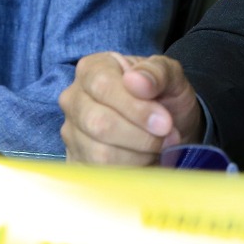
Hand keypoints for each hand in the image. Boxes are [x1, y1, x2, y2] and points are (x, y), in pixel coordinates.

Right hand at [59, 52, 203, 163]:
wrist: (167, 130)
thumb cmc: (165, 97)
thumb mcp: (171, 77)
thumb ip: (157, 72)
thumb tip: (136, 81)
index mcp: (92, 69)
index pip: (103, 86)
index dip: (135, 108)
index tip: (164, 122)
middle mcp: (73, 99)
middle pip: (98, 123)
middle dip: (140, 136)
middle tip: (167, 137)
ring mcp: (71, 133)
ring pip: (99, 153)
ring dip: (138, 156)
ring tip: (158, 148)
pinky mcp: (76, 162)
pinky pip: (99, 174)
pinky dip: (129, 172)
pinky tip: (144, 161)